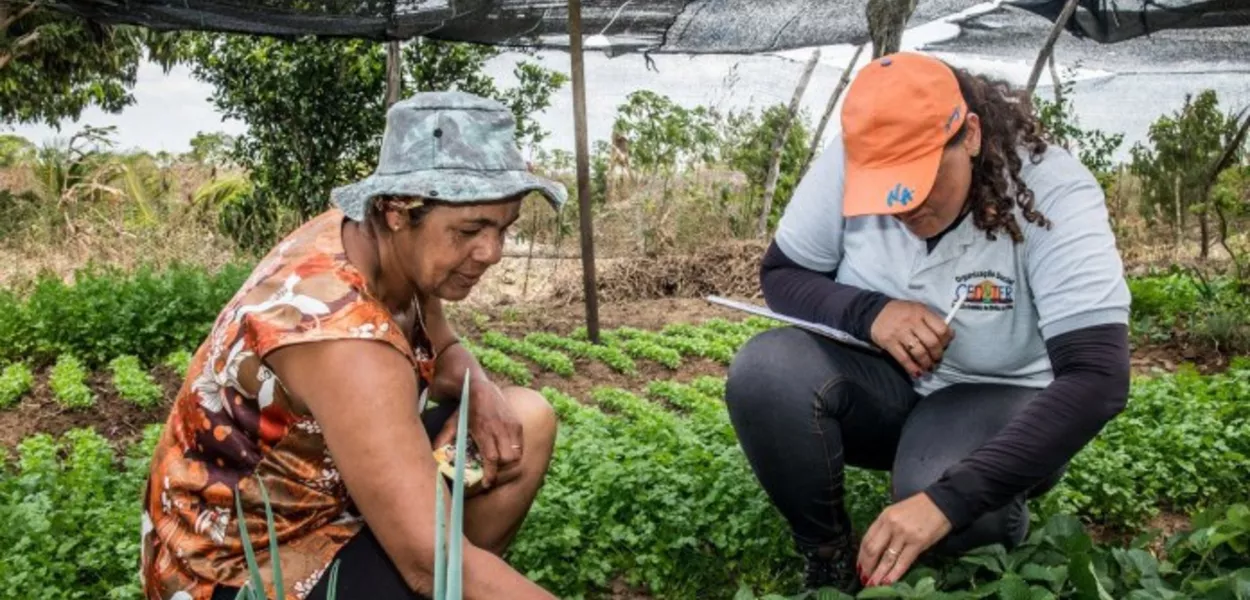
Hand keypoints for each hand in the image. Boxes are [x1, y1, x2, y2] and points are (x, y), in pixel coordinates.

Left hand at [433, 376, 523, 490]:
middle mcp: (499, 428)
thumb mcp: (452, 423)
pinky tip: (505, 451)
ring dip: (508, 462)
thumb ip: (444, 440)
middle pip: (507, 459)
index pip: (492, 458)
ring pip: (516, 454)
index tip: (487, 483)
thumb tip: (436, 459)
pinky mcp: (516, 423)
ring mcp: (510, 425)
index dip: (491, 474)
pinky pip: (520, 445)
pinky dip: (514, 451)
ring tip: (499, 463)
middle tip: (491, 472)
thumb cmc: (464, 408)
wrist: (479, 387)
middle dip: (500, 469)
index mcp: (483, 430)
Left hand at [857, 493, 952, 587]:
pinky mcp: (918, 543)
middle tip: (864, 579)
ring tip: (873, 585)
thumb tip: (876, 548)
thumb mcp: (896, 512)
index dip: (861, 556)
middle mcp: (891, 525)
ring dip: (878, 574)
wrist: (942, 502)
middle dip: (867, 567)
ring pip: (887, 558)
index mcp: (884, 516)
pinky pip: (903, 562)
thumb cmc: (919, 508)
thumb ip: (885, 527)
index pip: (867, 539)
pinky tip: (888, 581)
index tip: (859, 567)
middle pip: (873, 550)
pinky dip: (894, 573)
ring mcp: (904, 534)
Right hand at [869, 300, 953, 377]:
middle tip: (936, 359)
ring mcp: (899, 332)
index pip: (941, 328)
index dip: (946, 340)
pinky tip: (917, 372)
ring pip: (919, 352)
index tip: (945, 345)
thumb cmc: (900, 312)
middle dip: (937, 354)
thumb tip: (948, 335)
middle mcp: (912, 322)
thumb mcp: (917, 309)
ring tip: (928, 366)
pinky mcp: (889, 342)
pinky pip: (903, 359)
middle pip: (932, 342)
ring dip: (926, 363)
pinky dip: (912, 368)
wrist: (874, 311)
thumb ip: (931, 320)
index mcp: (921, 312)